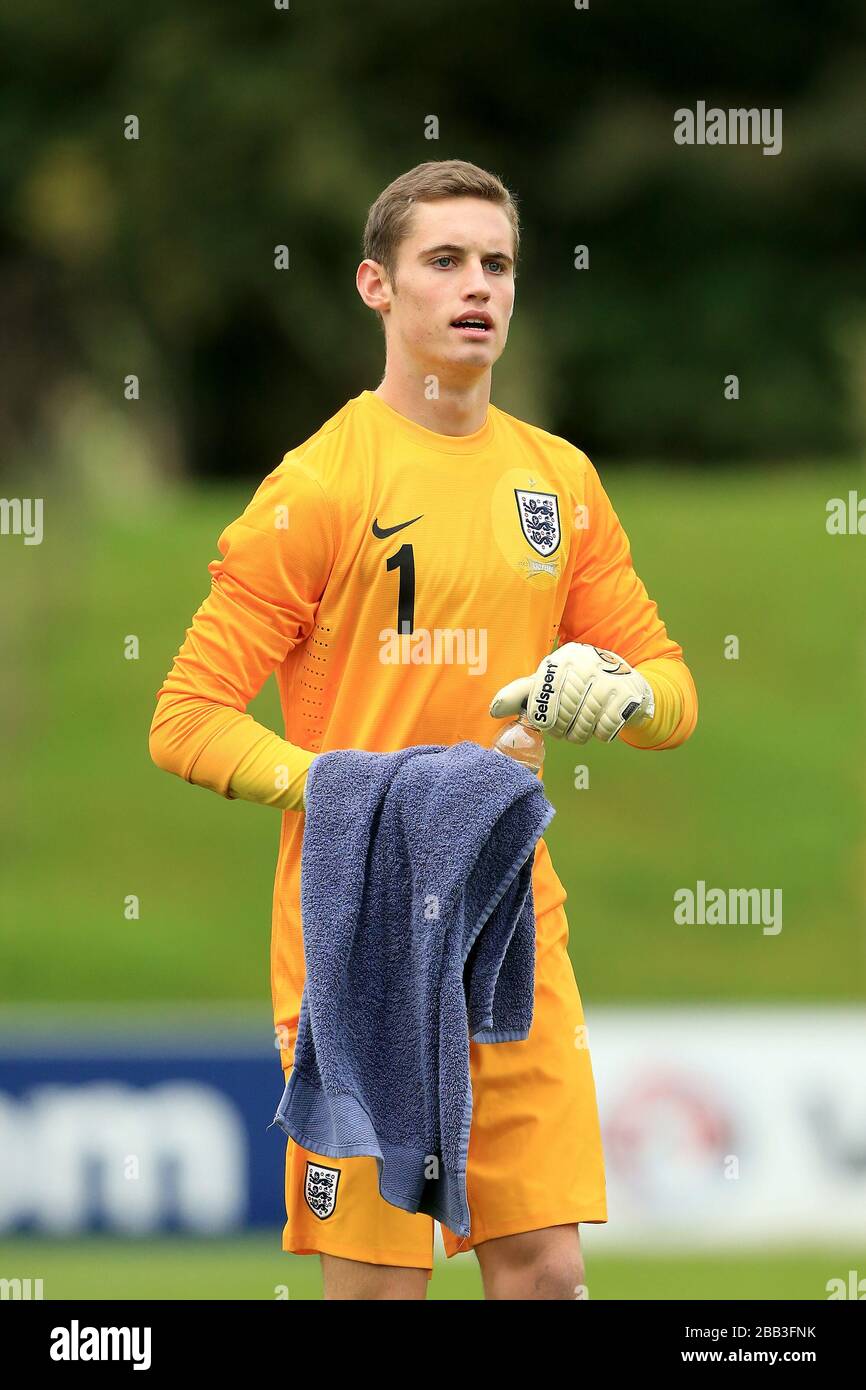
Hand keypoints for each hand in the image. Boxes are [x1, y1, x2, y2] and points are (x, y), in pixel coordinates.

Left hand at [489, 642, 654, 743]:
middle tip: (567, 729)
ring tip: (584, 726)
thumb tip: (494, 710)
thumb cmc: (582, 685)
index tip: (548, 722)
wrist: (629, 683)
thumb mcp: (552, 682)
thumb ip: (523, 693)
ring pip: (582, 725)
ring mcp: (608, 678)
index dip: (543, 718)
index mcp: (562, 658)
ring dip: (580, 734)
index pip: (539, 699)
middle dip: (562, 730)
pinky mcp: (627, 695)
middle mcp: (585, 663)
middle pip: (560, 715)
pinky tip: (604, 722)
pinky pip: (604, 730)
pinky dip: (602, 734)